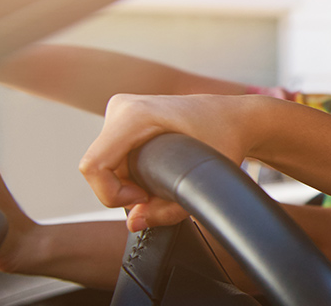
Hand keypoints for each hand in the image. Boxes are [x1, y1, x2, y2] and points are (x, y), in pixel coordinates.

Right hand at [80, 94, 259, 230]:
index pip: (94, 166)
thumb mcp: (203, 179)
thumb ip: (168, 209)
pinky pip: (113, 158)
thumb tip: (133, 223)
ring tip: (164, 180)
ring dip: (128, 183)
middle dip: (124, 191)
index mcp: (134, 115)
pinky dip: (130, 173)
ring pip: (106, 165)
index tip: (145, 198)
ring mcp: (121, 111)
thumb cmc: (226, 140)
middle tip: (161, 193)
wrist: (236, 117)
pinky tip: (157, 171)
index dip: (112, 194)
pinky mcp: (124, 120)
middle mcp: (122, 108)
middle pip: (100, 169)